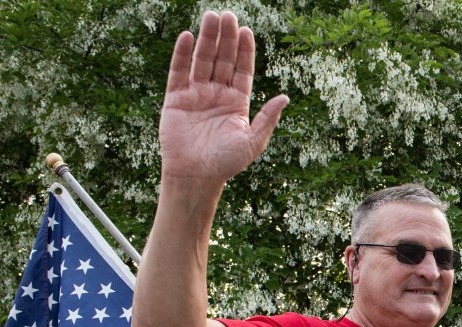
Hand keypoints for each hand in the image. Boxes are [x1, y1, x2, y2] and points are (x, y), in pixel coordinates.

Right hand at [159, 12, 287, 184]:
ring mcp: (196, 94)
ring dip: (207, 39)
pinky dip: (182, 54)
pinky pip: (178, 71)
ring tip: (211, 17)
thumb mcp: (253, 141)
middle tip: (228, 15)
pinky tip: (188, 36)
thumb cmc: (227, 163)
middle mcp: (217, 94)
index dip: (244, 51)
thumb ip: (267, 118)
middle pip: (223, 60)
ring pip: (202, 60)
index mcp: (237, 102)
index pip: (242, 70)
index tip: (246, 31)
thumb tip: (285, 97)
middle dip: (226, 38)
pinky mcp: (175, 98)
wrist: (196, 176)